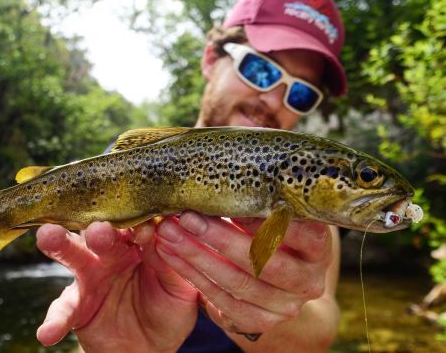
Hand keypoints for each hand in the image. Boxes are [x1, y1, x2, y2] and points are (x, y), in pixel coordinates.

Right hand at [35, 222, 197, 351]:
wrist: (150, 348)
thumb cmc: (168, 310)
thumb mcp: (179, 290)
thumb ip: (171, 265)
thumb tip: (162, 235)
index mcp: (138, 243)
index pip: (136, 225)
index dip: (139, 224)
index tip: (145, 231)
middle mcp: (110, 253)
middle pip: (100, 232)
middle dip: (98, 230)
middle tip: (98, 231)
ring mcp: (90, 276)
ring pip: (73, 254)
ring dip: (60, 243)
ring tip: (47, 235)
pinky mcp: (75, 304)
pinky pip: (62, 310)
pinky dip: (54, 320)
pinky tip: (48, 333)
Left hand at [155, 212, 332, 337]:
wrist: (280, 285)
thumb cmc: (273, 233)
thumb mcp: (276, 214)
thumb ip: (259, 196)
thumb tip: (223, 164)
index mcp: (318, 248)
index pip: (300, 232)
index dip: (264, 217)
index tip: (228, 198)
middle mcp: (308, 280)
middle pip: (264, 260)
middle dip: (220, 237)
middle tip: (186, 216)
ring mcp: (286, 306)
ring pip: (238, 282)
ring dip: (197, 256)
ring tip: (169, 233)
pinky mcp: (260, 321)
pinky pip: (222, 301)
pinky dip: (193, 275)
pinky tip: (171, 254)